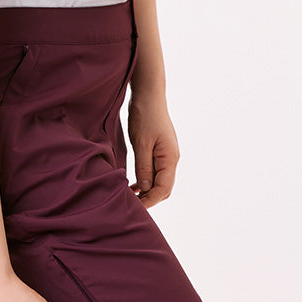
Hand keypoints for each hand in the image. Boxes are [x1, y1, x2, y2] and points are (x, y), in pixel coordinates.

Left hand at [127, 89, 179, 207]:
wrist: (149, 94)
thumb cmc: (145, 116)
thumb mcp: (141, 143)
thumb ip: (144, 168)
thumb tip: (145, 190)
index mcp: (170, 158)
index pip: (163, 189)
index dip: (149, 201)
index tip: (134, 207)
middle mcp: (172, 158)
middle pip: (164, 188)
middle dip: (149, 199)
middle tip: (131, 205)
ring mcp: (167, 154)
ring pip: (160, 181)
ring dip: (147, 191)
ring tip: (130, 197)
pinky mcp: (160, 149)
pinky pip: (155, 171)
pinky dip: (146, 180)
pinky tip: (133, 184)